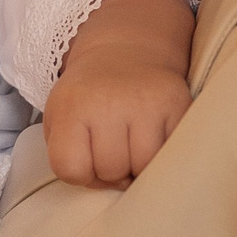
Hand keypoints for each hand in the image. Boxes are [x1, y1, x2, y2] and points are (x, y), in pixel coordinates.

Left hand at [44, 65, 192, 186]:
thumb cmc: (89, 94)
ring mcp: (147, 103)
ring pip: (143, 167)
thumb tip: (101, 185)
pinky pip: (172, 153)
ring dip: (139, 166)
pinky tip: (154, 140)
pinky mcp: (178, 104)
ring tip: (134, 148)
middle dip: (112, 170)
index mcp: (72, 106)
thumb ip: (66, 154)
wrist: (126, 51)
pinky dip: (163, 155)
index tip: (88, 160)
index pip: (70, 168)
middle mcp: (109, 102)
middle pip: (110, 170)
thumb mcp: (59, 116)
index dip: (81, 174)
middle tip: (115, 150)